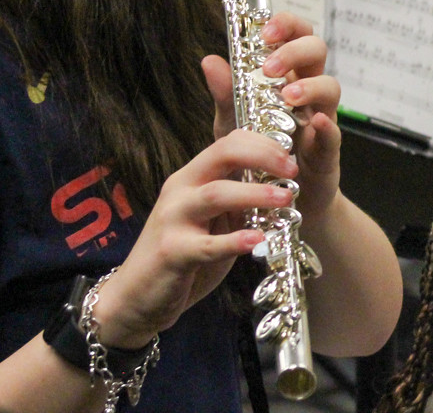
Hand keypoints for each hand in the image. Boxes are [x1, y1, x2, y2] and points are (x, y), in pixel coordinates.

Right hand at [87, 130, 297, 349]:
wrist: (134, 296)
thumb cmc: (181, 253)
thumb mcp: (213, 220)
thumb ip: (238, 200)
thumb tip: (280, 184)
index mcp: (192, 177)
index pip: (228, 143)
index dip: (263, 144)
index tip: (291, 156)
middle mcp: (180, 191)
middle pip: (222, 155)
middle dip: (262, 156)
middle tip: (293, 170)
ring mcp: (173, 220)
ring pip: (216, 194)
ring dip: (255, 194)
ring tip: (285, 199)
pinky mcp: (171, 252)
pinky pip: (206, 245)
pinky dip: (233, 241)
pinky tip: (257, 239)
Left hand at [201, 13, 342, 224]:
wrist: (274, 202)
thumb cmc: (259, 155)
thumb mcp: (234, 122)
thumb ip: (226, 92)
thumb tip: (209, 60)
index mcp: (287, 77)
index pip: (295, 36)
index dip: (286, 25)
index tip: (265, 33)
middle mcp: (308, 92)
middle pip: (318, 51)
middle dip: (295, 50)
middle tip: (270, 67)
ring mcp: (321, 119)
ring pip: (331, 88)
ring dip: (311, 86)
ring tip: (288, 96)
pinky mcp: (327, 152)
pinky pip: (335, 134)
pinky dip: (328, 127)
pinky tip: (315, 124)